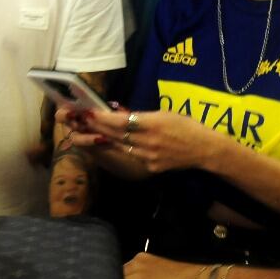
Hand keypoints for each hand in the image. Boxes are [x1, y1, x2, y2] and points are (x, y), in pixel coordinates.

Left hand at [63, 107, 223, 173]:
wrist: (204, 150)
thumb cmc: (185, 126)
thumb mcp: (163, 113)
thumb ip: (140, 115)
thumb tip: (117, 112)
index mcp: (151, 124)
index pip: (119, 121)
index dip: (100, 118)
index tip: (85, 112)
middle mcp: (146, 141)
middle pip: (114, 134)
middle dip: (93, 127)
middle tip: (75, 120)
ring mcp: (147, 156)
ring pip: (117, 146)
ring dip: (99, 138)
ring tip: (82, 131)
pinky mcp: (149, 167)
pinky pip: (128, 156)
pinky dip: (115, 149)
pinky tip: (103, 144)